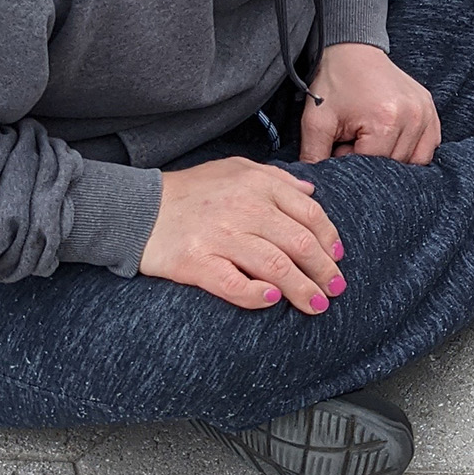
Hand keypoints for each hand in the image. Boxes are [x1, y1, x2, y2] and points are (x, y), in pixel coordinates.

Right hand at [139, 158, 343, 313]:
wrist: (135, 208)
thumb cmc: (190, 191)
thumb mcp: (234, 169)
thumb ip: (275, 179)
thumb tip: (311, 192)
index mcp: (257, 186)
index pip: (310, 215)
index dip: (330, 240)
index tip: (338, 258)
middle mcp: (243, 209)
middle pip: (300, 244)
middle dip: (324, 271)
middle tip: (335, 290)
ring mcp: (219, 236)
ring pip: (275, 267)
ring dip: (302, 290)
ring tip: (316, 305)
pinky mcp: (195, 262)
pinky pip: (233, 284)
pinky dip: (256, 295)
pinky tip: (271, 300)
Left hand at [299, 42, 438, 164]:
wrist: (352, 50)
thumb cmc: (335, 83)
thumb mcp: (316, 121)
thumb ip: (313, 157)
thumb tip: (317, 186)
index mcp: (385, 120)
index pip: (374, 166)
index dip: (353, 160)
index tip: (341, 144)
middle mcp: (412, 117)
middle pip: (395, 165)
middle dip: (372, 159)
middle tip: (354, 139)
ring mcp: (426, 113)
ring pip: (414, 161)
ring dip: (392, 157)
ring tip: (373, 138)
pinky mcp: (431, 110)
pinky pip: (428, 147)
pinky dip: (412, 150)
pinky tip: (391, 138)